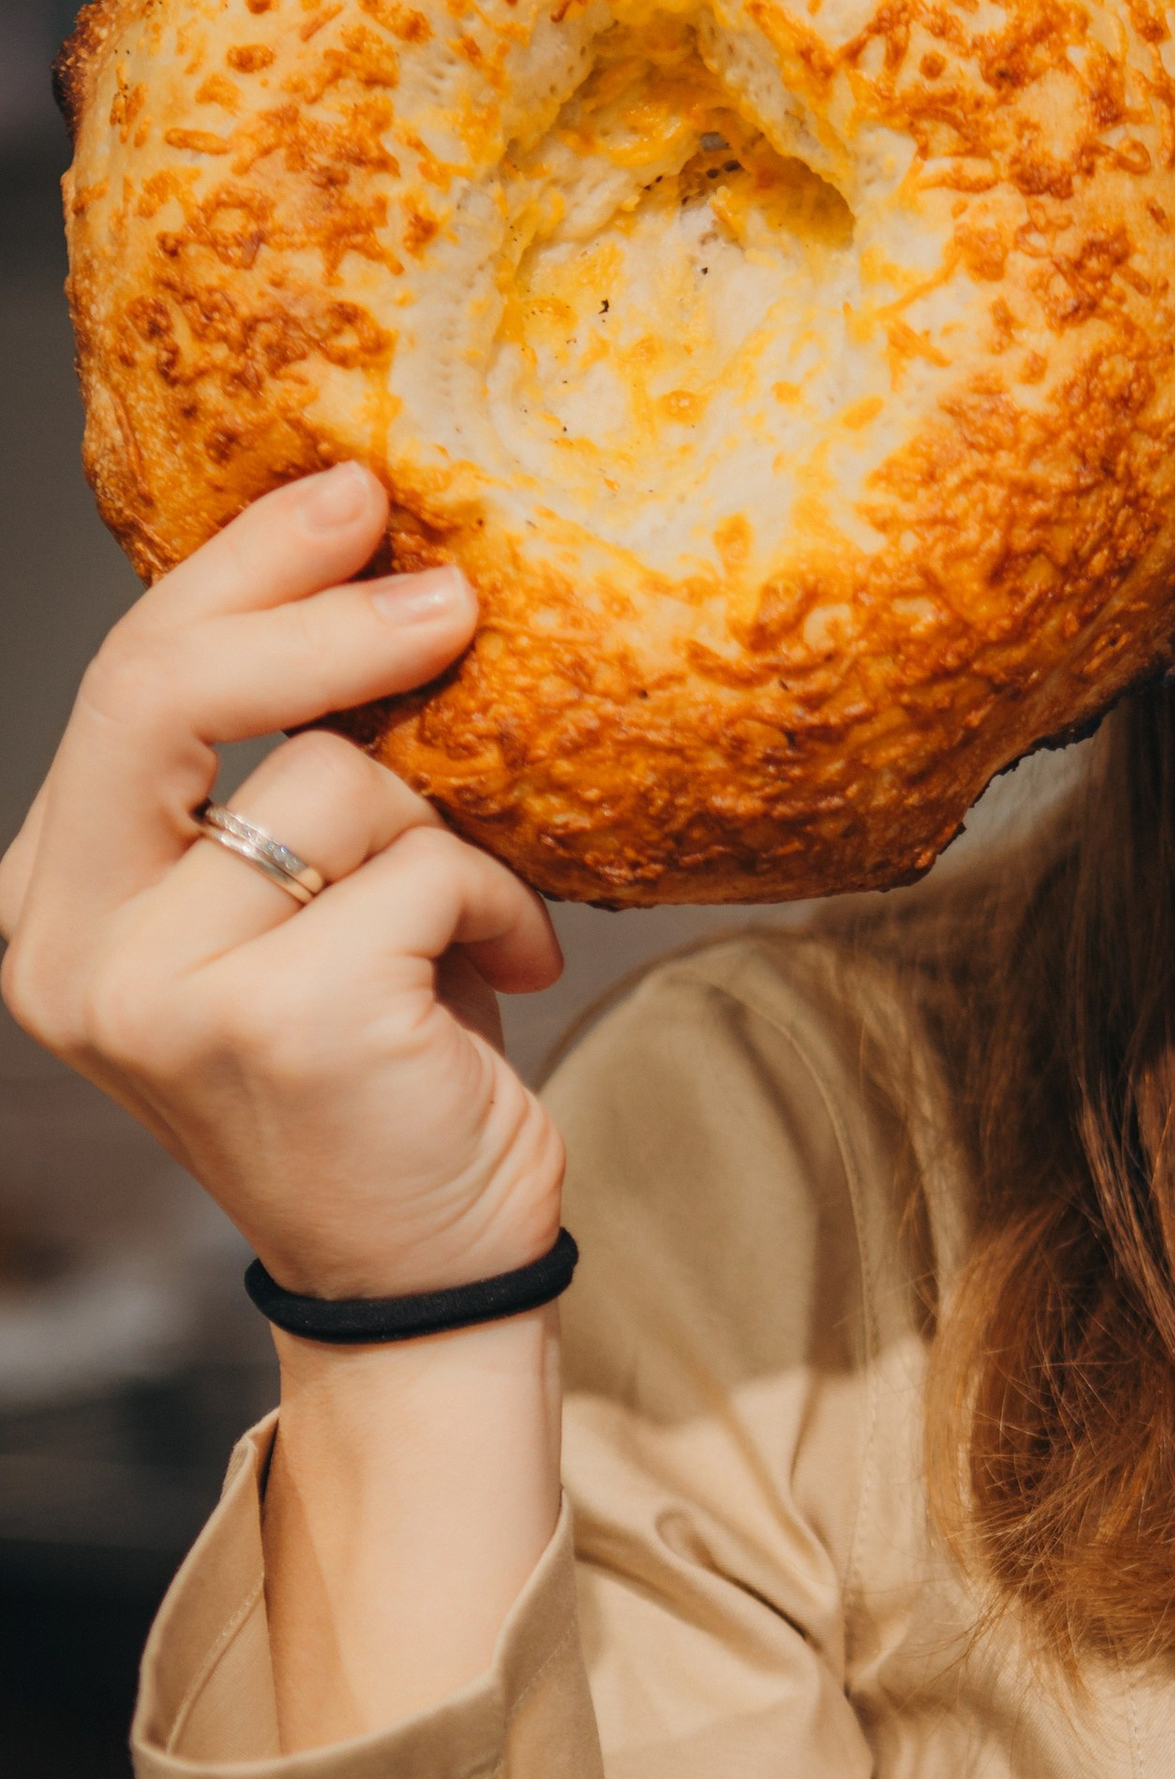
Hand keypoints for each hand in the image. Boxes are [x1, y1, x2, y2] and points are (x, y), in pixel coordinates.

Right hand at [0, 465, 564, 1302]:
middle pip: (165, 691)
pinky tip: (513, 972)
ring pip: (342, 781)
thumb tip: (377, 572)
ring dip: (456, 829)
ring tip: (486, 916)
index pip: (124, 685)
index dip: (237, 573)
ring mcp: (164, 996)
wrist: (424, 1281)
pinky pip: (428, 870)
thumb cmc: (381, 1079)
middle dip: (319, 616)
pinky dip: (502, 904)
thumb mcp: (302, 912)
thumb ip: (286, 776)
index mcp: (57, 905)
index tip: (346, 497)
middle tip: (449, 593)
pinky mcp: (284, 1023)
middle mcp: (76, 952)